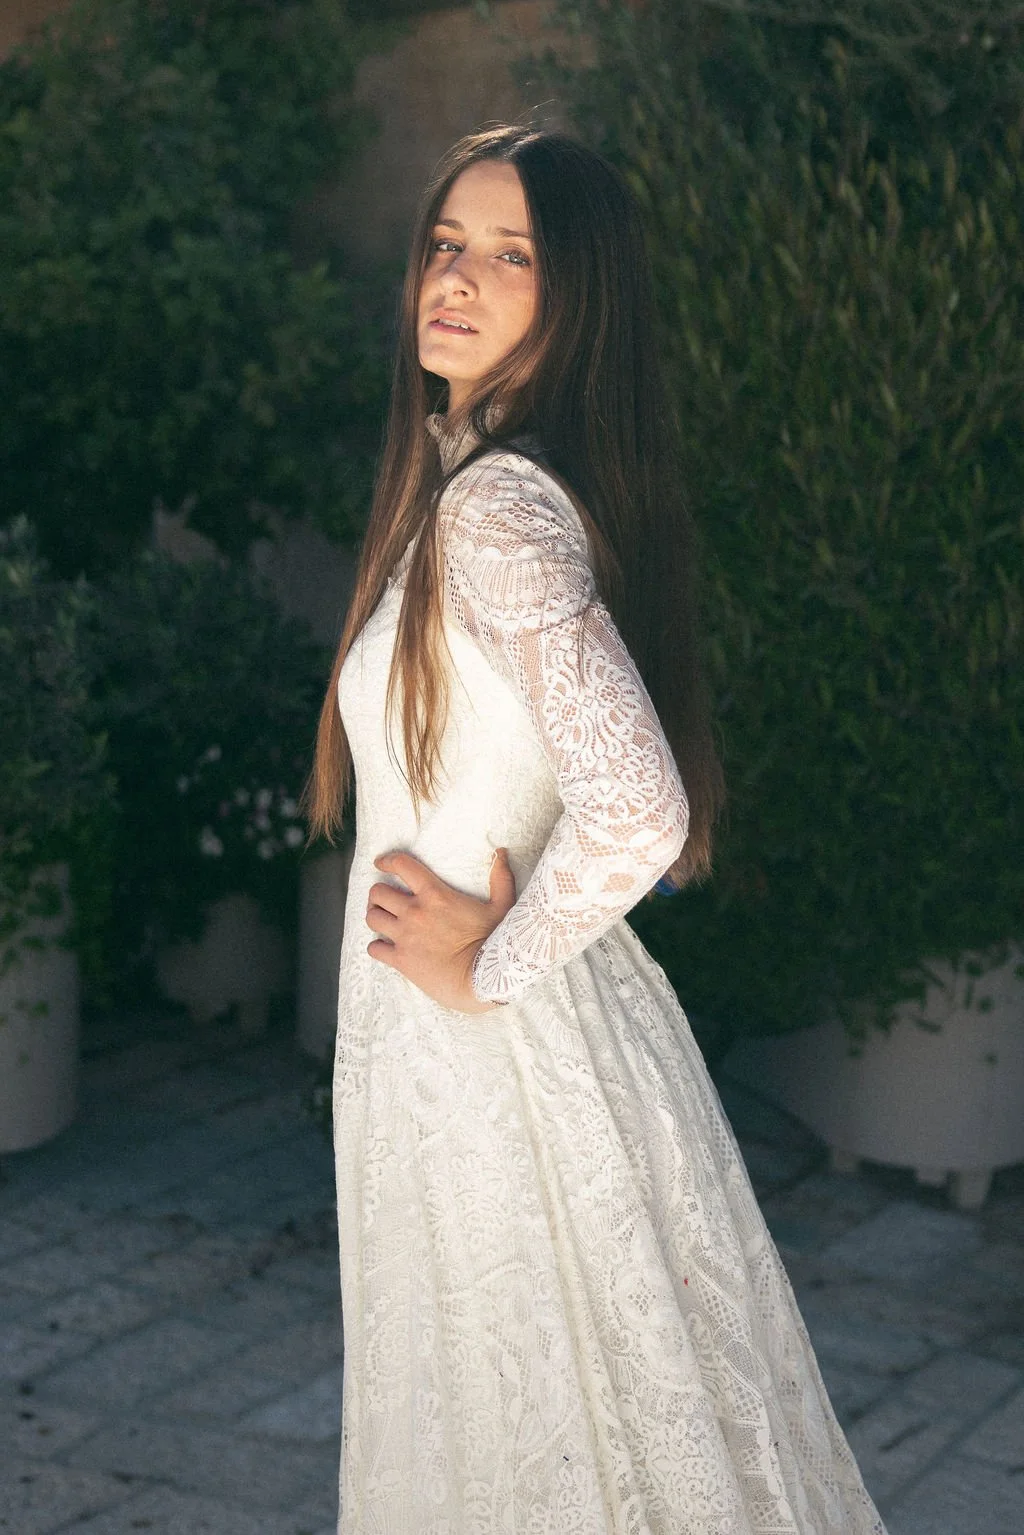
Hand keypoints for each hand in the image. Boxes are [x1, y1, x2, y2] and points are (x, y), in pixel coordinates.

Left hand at [365, 848, 516, 1012]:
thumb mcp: (502, 906)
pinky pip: (374, 948)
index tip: (381, 863)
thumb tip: (501, 852)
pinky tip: (385, 947)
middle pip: (378, 893)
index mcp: (435, 894)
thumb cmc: (494, 941)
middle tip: (385, 898)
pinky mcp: (401, 960)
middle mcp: (414, 912)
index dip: (387, 861)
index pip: (401, 866)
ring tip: (383, 919)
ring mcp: (405, 936)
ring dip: (375, 916)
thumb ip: (500, 877)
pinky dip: (377, 946)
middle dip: (378, 893)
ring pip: (372, 918)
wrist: (483, 979)